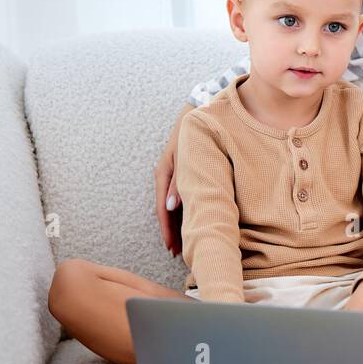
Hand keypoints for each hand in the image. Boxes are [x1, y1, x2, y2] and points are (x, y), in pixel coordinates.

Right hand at [155, 104, 193, 256]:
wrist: (199, 111)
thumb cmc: (193, 133)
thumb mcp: (186, 156)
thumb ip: (180, 180)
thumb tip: (171, 207)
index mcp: (164, 174)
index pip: (163, 208)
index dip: (167, 229)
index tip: (172, 247)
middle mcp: (165, 177)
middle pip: (166, 211)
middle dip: (171, 232)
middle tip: (178, 252)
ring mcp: (172, 175)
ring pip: (172, 206)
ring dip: (176, 224)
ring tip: (181, 244)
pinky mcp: (180, 173)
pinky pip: (178, 197)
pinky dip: (182, 211)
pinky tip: (188, 221)